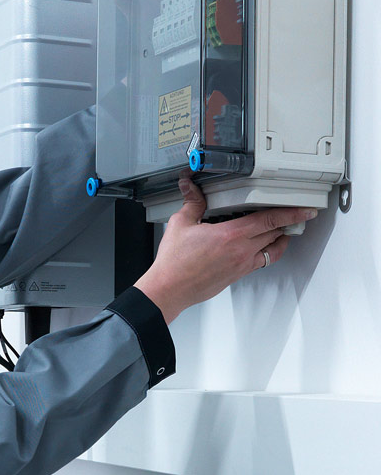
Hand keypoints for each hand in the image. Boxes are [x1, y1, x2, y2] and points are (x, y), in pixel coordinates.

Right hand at [135, 179, 317, 323]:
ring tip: (285, 230)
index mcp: (230, 235)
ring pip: (273, 250)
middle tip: (297, 214)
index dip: (290, 213)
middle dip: (289, 223)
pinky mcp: (238, 274)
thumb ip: (192, 202)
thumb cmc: (175, 261)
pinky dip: (268, 251)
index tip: (305, 209)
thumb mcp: (181, 224)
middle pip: (275, 234)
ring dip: (282, 239)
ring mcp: (242, 265)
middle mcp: (241, 251)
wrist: (171, 287)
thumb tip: (190, 187)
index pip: (269, 220)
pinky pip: (262, 261)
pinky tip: (263, 247)